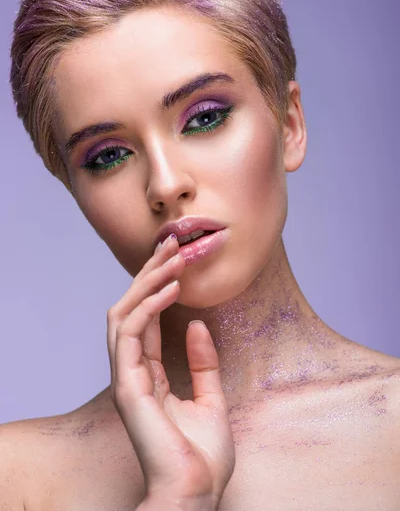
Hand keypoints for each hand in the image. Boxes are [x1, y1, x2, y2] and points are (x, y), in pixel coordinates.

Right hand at [107, 234, 234, 509]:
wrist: (197, 492)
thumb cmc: (202, 455)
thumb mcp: (210, 398)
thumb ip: (202, 363)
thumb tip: (199, 324)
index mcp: (147, 375)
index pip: (146, 318)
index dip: (159, 286)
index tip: (178, 257)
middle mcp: (132, 371)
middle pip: (132, 308)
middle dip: (150, 273)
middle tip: (172, 243)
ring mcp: (126, 377)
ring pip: (124, 312)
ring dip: (148, 280)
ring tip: (173, 256)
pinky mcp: (127, 384)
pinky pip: (131, 332)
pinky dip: (149, 305)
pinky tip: (171, 287)